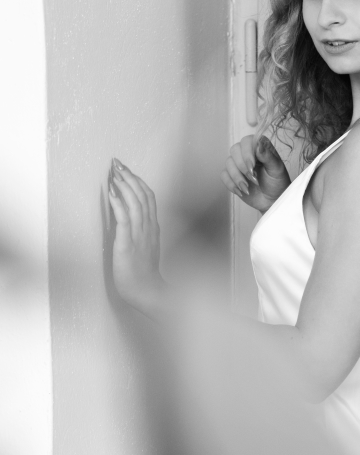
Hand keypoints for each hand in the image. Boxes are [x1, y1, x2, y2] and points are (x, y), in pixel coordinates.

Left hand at [107, 159, 165, 316]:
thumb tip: (127, 214)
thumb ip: (139, 229)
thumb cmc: (143, 273)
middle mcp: (148, 227)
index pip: (148, 197)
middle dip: (129, 176)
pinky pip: (124, 220)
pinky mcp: (128, 243)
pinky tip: (112, 193)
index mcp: (152, 227)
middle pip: (142, 195)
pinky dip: (119, 204)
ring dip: (124, 185)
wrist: (147, 291)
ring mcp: (139, 235)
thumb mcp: (144, 246)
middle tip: (117, 163)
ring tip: (114, 173)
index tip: (126, 169)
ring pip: (135, 203)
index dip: (137, 180)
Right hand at [221, 134, 290, 211]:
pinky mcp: (232, 175)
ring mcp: (238, 164)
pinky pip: (224, 175)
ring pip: (228, 163)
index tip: (252, 166)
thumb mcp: (276, 169)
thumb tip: (259, 144)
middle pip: (234, 150)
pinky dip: (231, 184)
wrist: (272, 200)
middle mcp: (247, 153)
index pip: (247, 141)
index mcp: (259, 147)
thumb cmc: (277, 183)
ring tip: (248, 187)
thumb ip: (268, 156)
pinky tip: (241, 191)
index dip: (247, 153)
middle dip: (242, 166)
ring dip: (237, 177)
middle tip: (253, 178)